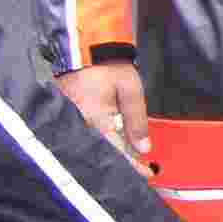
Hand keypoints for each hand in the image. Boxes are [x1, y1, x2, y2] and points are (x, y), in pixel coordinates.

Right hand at [55, 60, 151, 177]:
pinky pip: (92, 131)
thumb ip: (137, 119)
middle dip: (125, 158)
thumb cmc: (107, 66)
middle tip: (144, 166)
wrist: (81, 47)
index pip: (120, 152)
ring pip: (100, 141)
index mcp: (99, 123)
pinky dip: (106, 136)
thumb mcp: (129, 89)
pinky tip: (117, 137)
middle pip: (108, 150)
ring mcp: (77, 120)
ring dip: (116, 147)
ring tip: (134, 153)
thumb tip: (144, 148)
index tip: (149, 174)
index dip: (135, 165)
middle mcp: (85, 126)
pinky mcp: (73, 113)